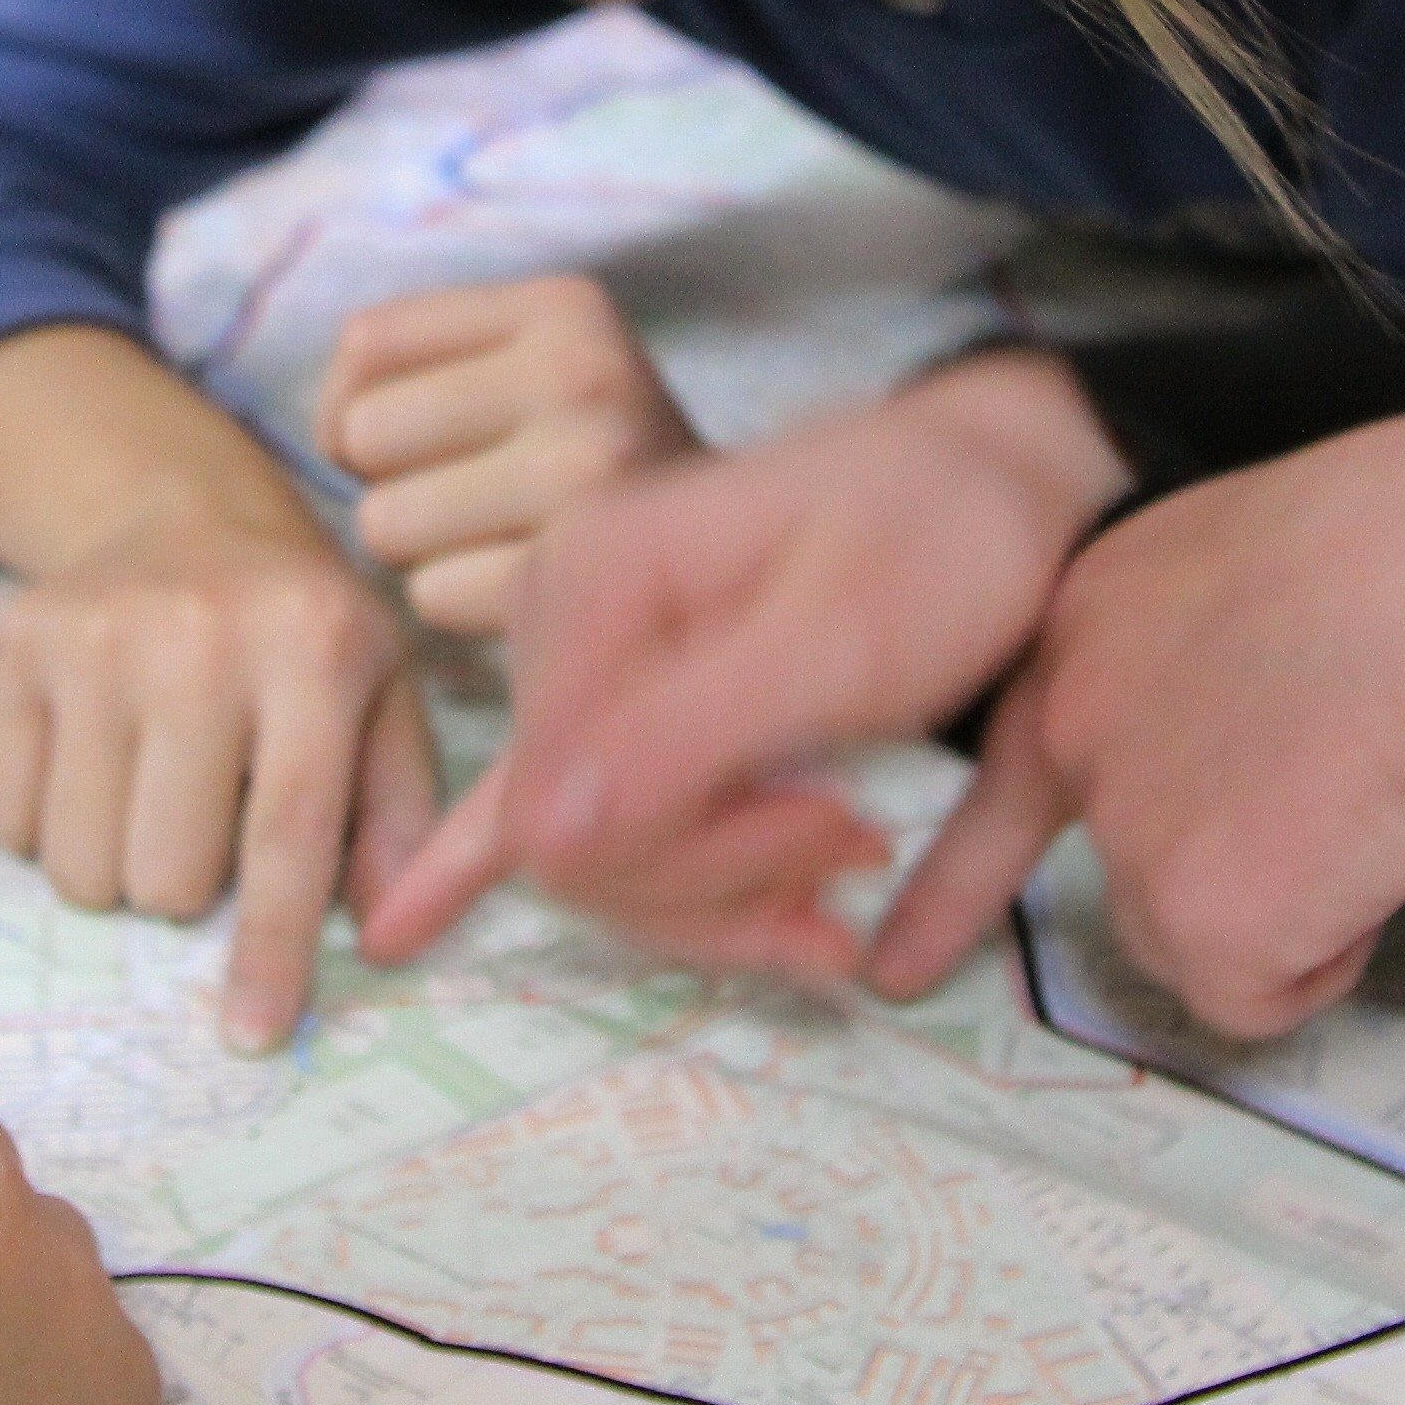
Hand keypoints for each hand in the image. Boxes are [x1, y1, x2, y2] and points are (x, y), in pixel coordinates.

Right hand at [0, 503, 436, 1053]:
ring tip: (155, 792)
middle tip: (208, 822)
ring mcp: (95, 635)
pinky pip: (10, 822)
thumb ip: (400, 816)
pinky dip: (52, 826)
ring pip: (84, 866)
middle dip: (191, 888)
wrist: (189, 509)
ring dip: (121, 867)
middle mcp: (201, 634)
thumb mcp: (385, 697)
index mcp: (314, 650)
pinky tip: (97, 759)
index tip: (253, 1035)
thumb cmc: (305, 631)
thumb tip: (384, 937)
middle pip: (171, 875)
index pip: (290, 835)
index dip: (272, 950)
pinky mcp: (16, 642)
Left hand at [317, 274, 698, 634]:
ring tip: (502, 542)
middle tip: (475, 502)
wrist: (739, 572)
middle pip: (363, 435)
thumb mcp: (534, 373)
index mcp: (565, 308)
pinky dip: (460, 606)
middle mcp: (583, 374)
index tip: (419, 440)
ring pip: (384, 523)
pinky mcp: (575, 573)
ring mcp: (586, 475)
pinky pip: (430, 595)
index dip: (357, 406)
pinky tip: (522, 588)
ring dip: (424, 550)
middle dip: (396, 483)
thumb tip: (325, 431)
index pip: (366, 343)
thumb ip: (422, 365)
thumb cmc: (593, 473)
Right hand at [362, 351, 1130, 971]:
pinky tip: (407, 923)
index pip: (562, 806)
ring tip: (846, 865)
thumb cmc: (940, 543)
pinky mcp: (617, 694)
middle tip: (861, 852)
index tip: (844, 839)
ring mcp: (580, 660)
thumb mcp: (838, 643)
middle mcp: (556, 619)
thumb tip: (542, 840)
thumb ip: (689, 736)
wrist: (997, 481)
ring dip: (723, 892)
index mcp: (589, 584)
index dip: (697, 860)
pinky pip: (558, 802)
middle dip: (722, 879)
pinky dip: (510, 867)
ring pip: (592, 849)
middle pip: (571, 839)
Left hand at [869, 402, 1404, 1036]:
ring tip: (1387, 796)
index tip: (902, 962)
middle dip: (1195, 884)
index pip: (1014, 756)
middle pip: (1123, 855)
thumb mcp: (1289, 569)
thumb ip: (1226, 662)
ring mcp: (1121, 815)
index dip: (963, 876)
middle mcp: (1075, 716)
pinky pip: (1263, 991)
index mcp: (1099, 614)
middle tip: (1282, 854)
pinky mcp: (1188, 911)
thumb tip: (1263, 756)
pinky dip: (1333, 950)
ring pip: (1200, 927)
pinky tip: (1383, 852)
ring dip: (1302, 896)